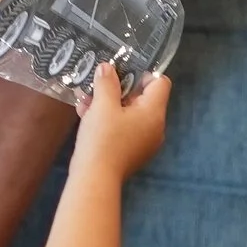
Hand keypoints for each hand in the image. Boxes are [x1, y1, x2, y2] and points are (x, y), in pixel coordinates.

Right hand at [71, 57, 171, 179]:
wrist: (95, 178)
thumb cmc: (103, 138)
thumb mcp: (102, 105)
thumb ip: (107, 83)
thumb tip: (107, 67)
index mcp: (154, 113)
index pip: (160, 83)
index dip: (142, 74)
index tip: (120, 74)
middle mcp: (155, 127)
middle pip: (143, 98)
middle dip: (119, 90)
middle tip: (98, 86)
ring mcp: (145, 142)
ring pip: (130, 114)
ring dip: (109, 105)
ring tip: (86, 101)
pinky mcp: (132, 152)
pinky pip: (124, 129)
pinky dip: (109, 120)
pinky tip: (86, 116)